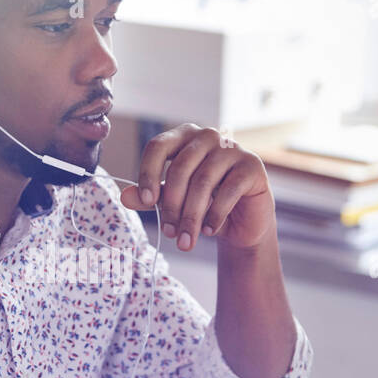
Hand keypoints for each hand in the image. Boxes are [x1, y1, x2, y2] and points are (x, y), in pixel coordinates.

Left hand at [119, 123, 275, 250]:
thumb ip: (149, 197)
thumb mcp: (172, 201)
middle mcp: (208, 136)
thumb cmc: (204, 205)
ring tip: (185, 240)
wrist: (241, 221)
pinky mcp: (252, 166)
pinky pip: (228, 191)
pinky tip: (209, 231)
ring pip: (203, 182)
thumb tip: (125, 196)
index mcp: (184, 137)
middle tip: (169, 233)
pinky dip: (215, 215)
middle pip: (181, 168)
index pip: (158, 146)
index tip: (147, 202)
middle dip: (172, 206)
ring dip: (191, 216)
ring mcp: (232, 149)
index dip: (149, 173)